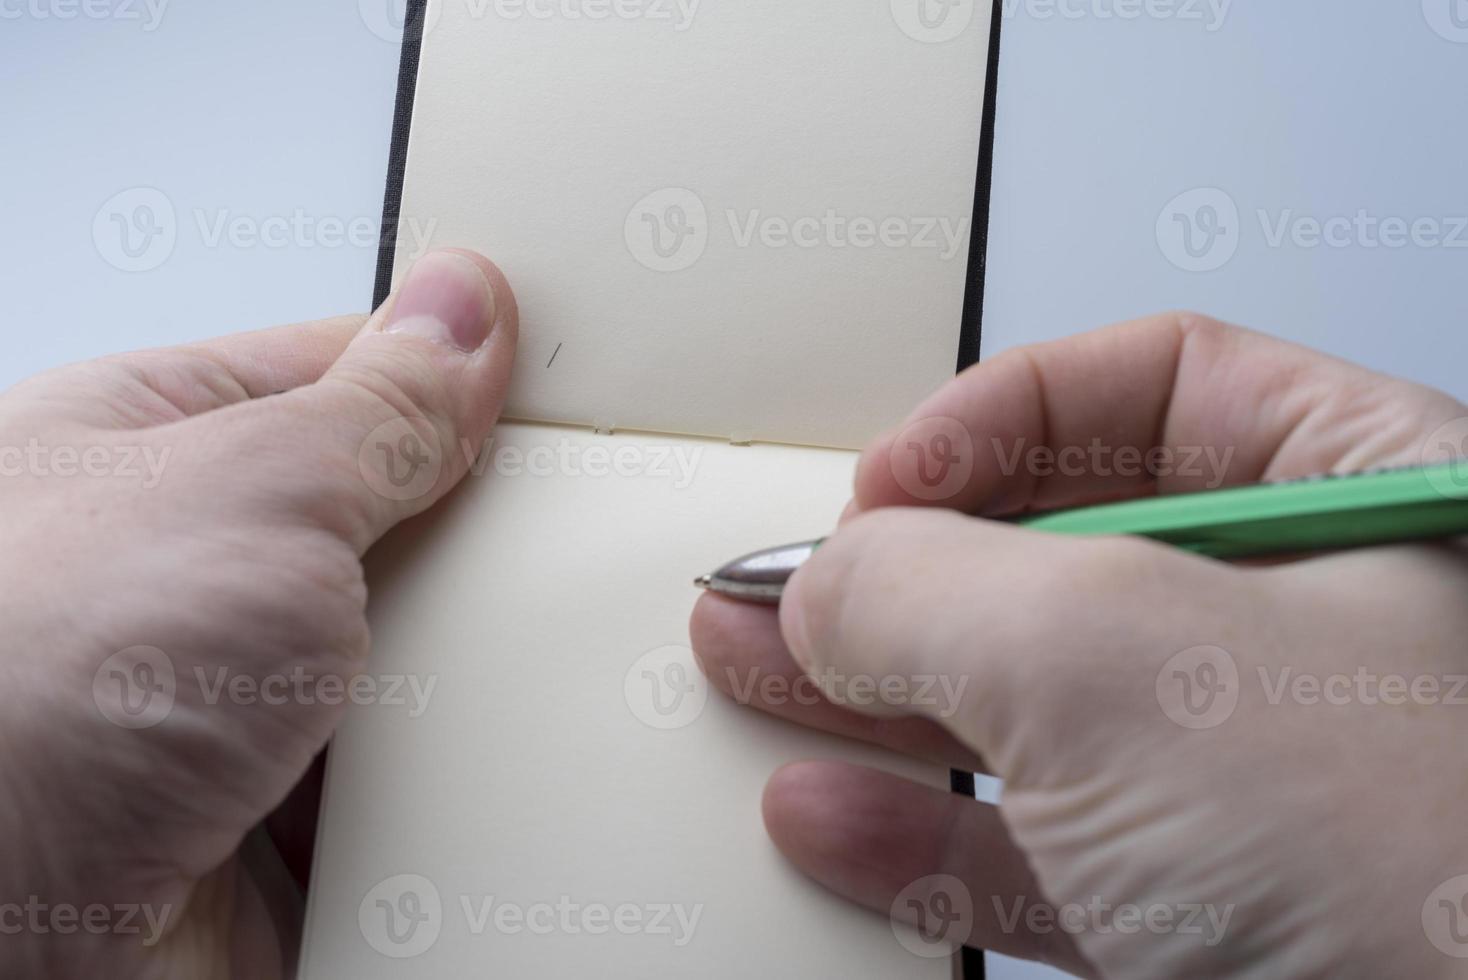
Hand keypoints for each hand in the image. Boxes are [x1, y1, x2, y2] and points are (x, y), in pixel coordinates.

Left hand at [0, 250, 515, 977]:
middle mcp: (192, 574)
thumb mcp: (250, 489)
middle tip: (582, 526)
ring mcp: (240, 700)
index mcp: (154, 449)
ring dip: (478, 669)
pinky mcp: (282, 818)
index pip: (341, 374)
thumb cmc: (30, 682)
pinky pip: (414, 775)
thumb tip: (462, 310)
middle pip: (394, 521)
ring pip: (417, 655)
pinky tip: (512, 759)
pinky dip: (467, 775)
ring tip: (554, 651)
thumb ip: (378, 409)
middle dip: (484, 535)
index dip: (454, 375)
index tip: (561, 386)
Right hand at [691, 313, 1467, 977]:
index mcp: (1376, 497)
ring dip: (877, 697)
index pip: (1159, 388)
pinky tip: (828, 814)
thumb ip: (934, 589)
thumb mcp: (1115, 660)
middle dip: (901, 570)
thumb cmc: (1419, 869)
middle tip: (787, 586)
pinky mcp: (1218, 914)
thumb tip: (830, 587)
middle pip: (1068, 552)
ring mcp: (1267, 784)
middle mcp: (1324, 632)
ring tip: (753, 672)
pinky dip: (925, 833)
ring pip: (1037, 708)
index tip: (883, 484)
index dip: (998, 415)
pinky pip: (1045, 850)